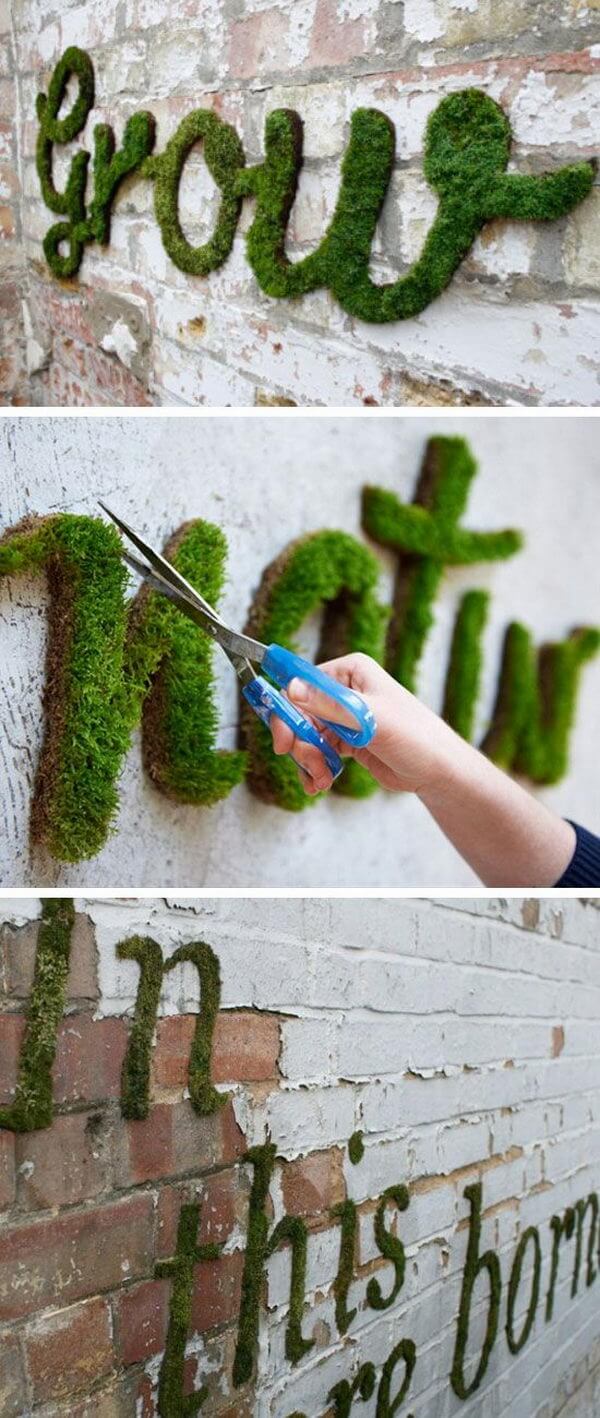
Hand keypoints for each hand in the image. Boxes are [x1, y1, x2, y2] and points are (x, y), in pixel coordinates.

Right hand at [269, 652, 456, 796]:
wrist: (438, 771)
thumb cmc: (415, 737)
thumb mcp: (369, 719)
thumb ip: (329, 705)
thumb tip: (292, 688)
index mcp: (350, 672)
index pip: (301, 685)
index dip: (286, 712)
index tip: (283, 741)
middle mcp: (344, 690)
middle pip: (298, 714)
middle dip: (299, 743)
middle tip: (308, 764)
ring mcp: (344, 717)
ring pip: (305, 736)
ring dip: (308, 761)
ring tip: (321, 779)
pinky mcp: (346, 740)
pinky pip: (317, 752)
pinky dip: (314, 768)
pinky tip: (321, 783)